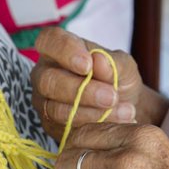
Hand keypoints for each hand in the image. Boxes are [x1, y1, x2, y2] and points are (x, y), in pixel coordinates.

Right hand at [30, 26, 162, 137]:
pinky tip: (116, 122)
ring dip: (92, 112)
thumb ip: (112, 63)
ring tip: (124, 112)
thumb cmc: (118, 78)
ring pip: (56, 109)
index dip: (64, 51)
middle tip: (112, 97)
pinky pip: (64, 128)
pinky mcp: (50, 125)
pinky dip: (92, 126)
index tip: (88, 65)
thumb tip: (98, 60)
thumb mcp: (124, 66)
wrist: (123, 106)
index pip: (48, 40)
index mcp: (57, 49)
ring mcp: (43, 101)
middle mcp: (44, 73)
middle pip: (48, 80)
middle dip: (83, 90)